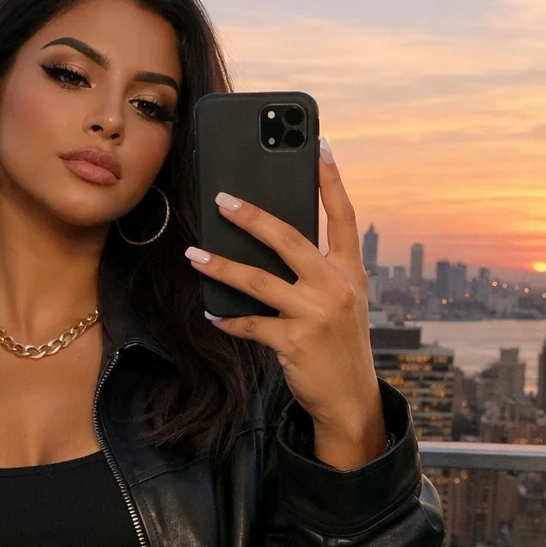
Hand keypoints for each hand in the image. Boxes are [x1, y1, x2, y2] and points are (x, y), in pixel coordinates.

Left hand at [185, 138, 384, 469]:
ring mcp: (316, 314)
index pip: (344, 216)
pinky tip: (211, 311)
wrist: (351, 400)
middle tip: (222, 199)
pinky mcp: (295, 342)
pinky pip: (251, 324)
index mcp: (351, 272)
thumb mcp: (342, 302)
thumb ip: (318, 272)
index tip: (321, 146)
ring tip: (194, 254)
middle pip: (290, 239)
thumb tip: (269, 242)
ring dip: (221, 266)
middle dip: (253, 216)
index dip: (333, 180)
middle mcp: (336, 287)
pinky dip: (228, 318)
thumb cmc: (339, 345)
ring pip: (259, 281)